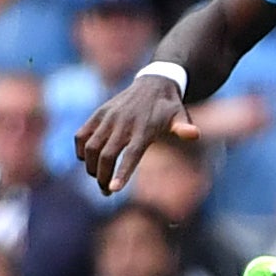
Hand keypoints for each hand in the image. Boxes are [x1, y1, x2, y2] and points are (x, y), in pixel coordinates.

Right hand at [72, 69, 191, 196]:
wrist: (154, 82)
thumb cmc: (168, 108)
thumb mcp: (180, 116)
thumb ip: (184, 127)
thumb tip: (194, 135)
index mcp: (144, 129)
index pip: (130, 155)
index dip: (121, 173)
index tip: (113, 190)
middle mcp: (123, 123)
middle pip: (106, 156)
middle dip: (103, 178)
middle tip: (107, 193)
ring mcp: (108, 117)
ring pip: (90, 148)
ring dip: (91, 168)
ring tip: (99, 179)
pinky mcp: (99, 114)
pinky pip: (81, 135)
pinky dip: (81, 150)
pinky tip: (87, 160)